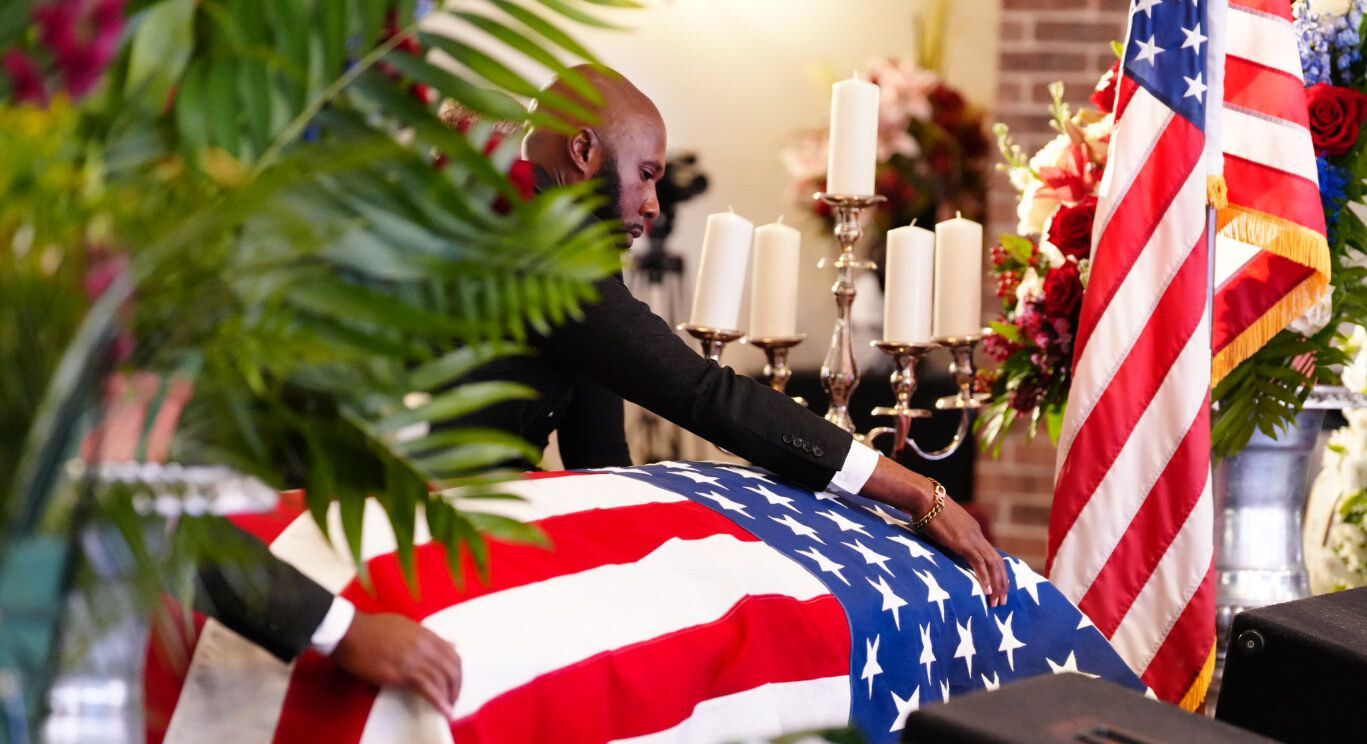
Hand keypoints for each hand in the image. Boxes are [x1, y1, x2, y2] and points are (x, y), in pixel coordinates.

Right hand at [331, 611, 462, 717]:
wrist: (350, 632)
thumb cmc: (374, 628)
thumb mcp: (407, 626)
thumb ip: (429, 637)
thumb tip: (450, 644)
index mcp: (427, 634)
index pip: (453, 655)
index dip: (458, 672)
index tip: (454, 684)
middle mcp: (425, 646)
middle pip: (452, 669)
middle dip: (456, 687)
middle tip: (452, 700)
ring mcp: (414, 659)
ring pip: (442, 679)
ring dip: (448, 697)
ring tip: (447, 708)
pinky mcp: (401, 673)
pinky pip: (427, 688)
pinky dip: (438, 701)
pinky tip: (442, 710)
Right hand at [861, 456, 1008, 607]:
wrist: (924, 497)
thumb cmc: (926, 508)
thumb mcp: (941, 523)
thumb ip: (944, 533)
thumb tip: (937, 541)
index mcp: (972, 529)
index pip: (991, 553)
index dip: (998, 571)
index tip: (998, 586)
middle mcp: (976, 534)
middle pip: (997, 561)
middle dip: (1002, 582)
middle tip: (1002, 600)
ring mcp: (971, 538)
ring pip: (993, 564)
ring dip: (996, 585)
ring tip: (997, 601)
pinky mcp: (963, 542)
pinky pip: (979, 563)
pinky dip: (985, 578)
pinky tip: (986, 591)